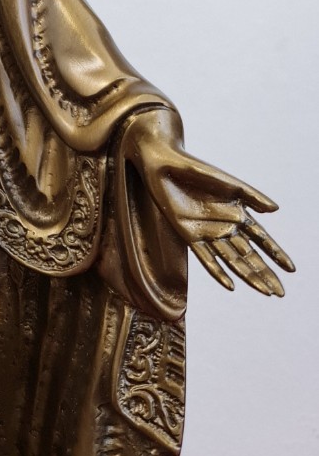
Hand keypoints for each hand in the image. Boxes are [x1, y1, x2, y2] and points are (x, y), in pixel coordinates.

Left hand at [122, 107, 294, 296]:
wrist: (163, 163)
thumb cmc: (196, 168)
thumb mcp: (226, 182)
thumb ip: (251, 195)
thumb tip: (276, 209)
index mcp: (236, 212)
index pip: (260, 238)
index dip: (275, 253)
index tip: (291, 269)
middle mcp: (224, 225)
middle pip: (249, 255)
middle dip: (265, 273)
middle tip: (280, 292)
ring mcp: (207, 232)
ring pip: (232, 260)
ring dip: (248, 276)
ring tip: (265, 292)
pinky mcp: (188, 234)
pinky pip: (205, 258)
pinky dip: (218, 272)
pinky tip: (231, 286)